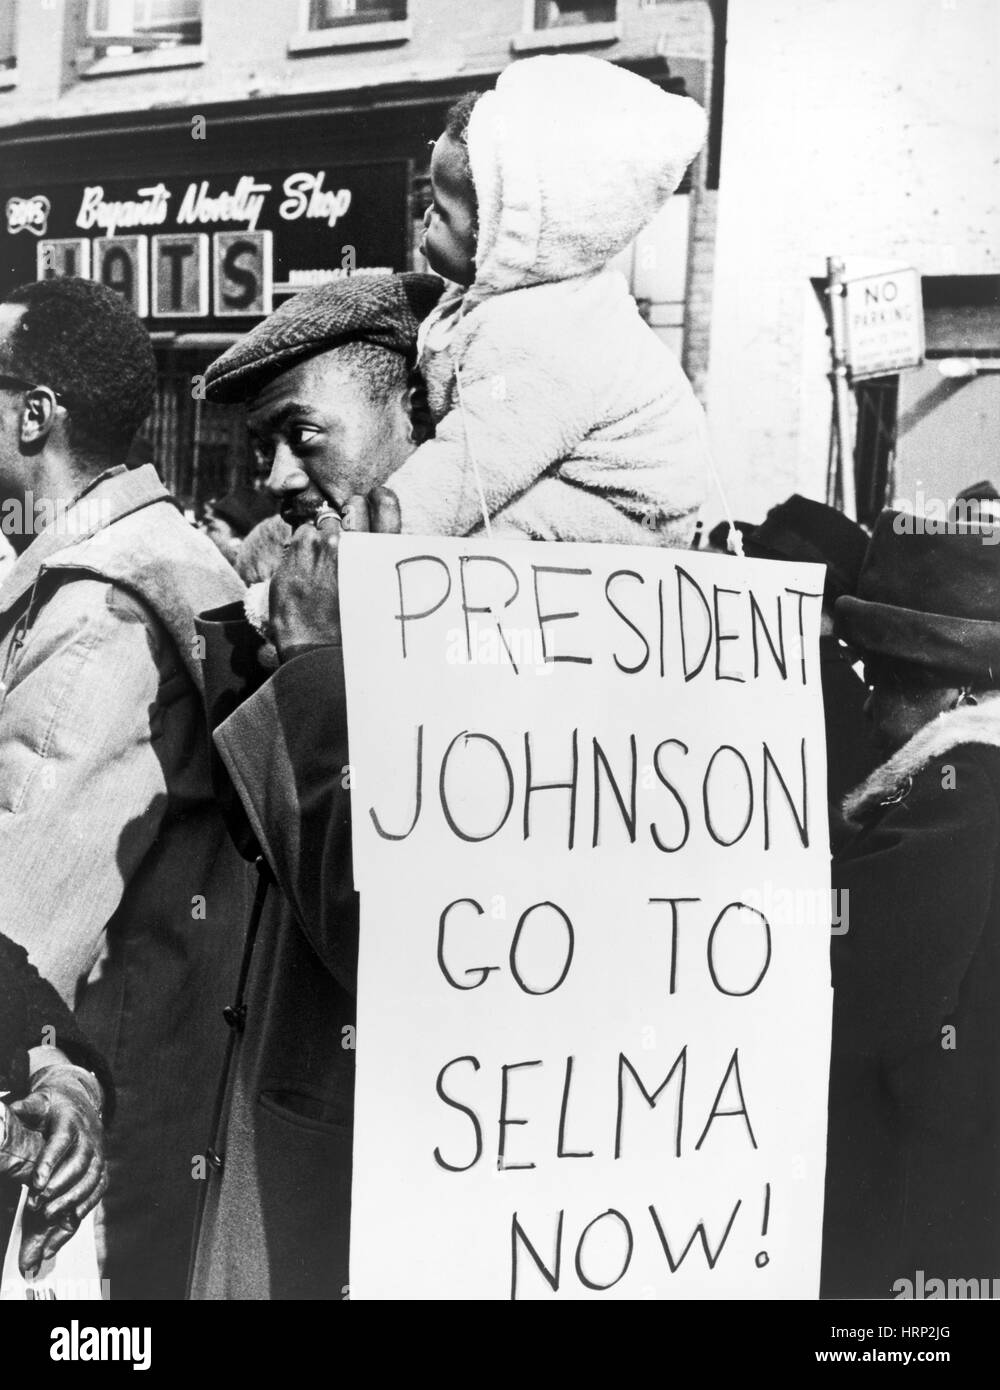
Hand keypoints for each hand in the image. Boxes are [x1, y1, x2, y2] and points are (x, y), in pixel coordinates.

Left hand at [8, 1066, 106, 1276]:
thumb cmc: (53, 1104)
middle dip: (58, 1186)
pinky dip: (87, 1204)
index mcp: (71, 1120)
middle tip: (35, 1204)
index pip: (62, 1142)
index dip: (50, 1163)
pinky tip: (72, 1218)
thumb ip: (25, 1108)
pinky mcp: (101, 1166)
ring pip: (91, 1179)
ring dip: (71, 1199)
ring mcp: (98, 1153)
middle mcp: (89, 1137)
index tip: (36, 1183)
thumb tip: (7, 1112)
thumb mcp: (39, 1099)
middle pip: (79, 1164)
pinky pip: (99, 1187)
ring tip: (48, 1215)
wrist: (81, 1101)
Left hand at [268, 487, 400, 659]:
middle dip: (347, 517)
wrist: (321, 657)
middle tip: (343, 541)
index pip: (386, 503)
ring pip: (321, 522)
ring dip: (321, 537)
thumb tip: (381, 548)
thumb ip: (383, 567)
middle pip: (352, 506)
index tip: (373, 502)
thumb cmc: (357, 635)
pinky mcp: (295, 555)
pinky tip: (305, 574)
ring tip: (321, 567)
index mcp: (381, 555)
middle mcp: (354, 545)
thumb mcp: (384, 599)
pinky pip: (299, 538)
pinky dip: (300, 551)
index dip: (379, 500)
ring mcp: (322, 547)